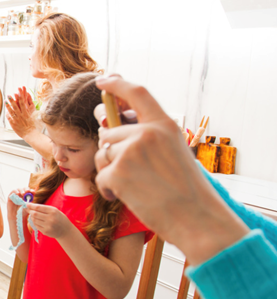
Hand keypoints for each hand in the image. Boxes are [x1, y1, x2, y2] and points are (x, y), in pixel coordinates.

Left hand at [5, 87, 36, 137]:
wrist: (30, 134)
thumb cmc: (31, 126)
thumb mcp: (30, 117)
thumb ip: (26, 112)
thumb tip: (24, 107)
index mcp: (26, 113)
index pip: (22, 104)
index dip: (19, 98)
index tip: (17, 93)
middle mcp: (21, 115)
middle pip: (16, 106)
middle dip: (12, 100)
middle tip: (9, 95)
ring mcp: (17, 119)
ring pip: (11, 111)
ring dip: (8, 106)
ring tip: (5, 101)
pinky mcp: (13, 124)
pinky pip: (9, 118)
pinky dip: (7, 114)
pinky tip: (6, 112)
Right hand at [7, 188, 30, 218]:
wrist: (16, 218)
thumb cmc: (23, 213)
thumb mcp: (28, 207)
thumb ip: (30, 202)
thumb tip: (32, 195)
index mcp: (27, 197)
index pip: (29, 191)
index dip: (31, 190)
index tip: (33, 192)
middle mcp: (21, 195)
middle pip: (24, 188)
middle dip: (26, 189)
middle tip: (28, 191)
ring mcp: (16, 195)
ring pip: (19, 189)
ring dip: (21, 190)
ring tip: (23, 193)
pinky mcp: (10, 196)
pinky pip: (13, 191)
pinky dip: (15, 191)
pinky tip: (18, 194)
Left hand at [26, 203, 76, 239]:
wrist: (65, 230)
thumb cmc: (59, 218)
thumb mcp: (54, 210)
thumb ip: (44, 208)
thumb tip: (31, 206)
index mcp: (53, 211)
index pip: (38, 207)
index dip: (31, 205)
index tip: (27, 204)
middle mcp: (50, 219)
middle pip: (35, 214)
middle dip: (30, 211)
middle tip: (28, 209)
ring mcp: (47, 226)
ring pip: (34, 220)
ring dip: (31, 216)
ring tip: (32, 214)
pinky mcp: (45, 231)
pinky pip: (36, 225)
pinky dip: (34, 222)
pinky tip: (36, 220)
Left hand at [93, 75, 248, 264]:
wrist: (197, 219)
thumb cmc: (186, 189)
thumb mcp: (173, 151)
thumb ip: (147, 136)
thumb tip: (108, 126)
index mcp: (164, 124)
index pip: (136, 93)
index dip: (116, 84)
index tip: (103, 79)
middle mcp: (146, 133)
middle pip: (109, 132)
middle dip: (111, 151)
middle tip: (131, 172)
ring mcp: (131, 152)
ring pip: (102, 154)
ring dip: (110, 171)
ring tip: (134, 186)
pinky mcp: (118, 173)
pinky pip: (100, 176)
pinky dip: (108, 189)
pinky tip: (127, 197)